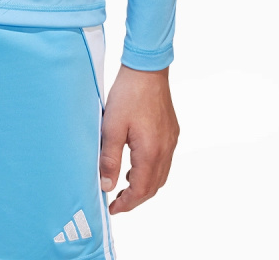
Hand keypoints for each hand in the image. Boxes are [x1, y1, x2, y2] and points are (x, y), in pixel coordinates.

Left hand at [99, 64, 178, 213]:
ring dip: (144, 184)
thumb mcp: (111, 127)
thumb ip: (109, 159)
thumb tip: (107, 186)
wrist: (147, 69)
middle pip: (153, 186)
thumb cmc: (128, 95)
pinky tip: (137, 162)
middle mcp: (166, 150)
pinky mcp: (172, 131)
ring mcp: (171, 140)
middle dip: (135, 198)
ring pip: (161, 175)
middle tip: (118, 202)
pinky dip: (151, 170)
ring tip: (125, 183)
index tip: (112, 209)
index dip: (127, 204)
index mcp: (151, 152)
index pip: (141, 190)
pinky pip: (164, 160)